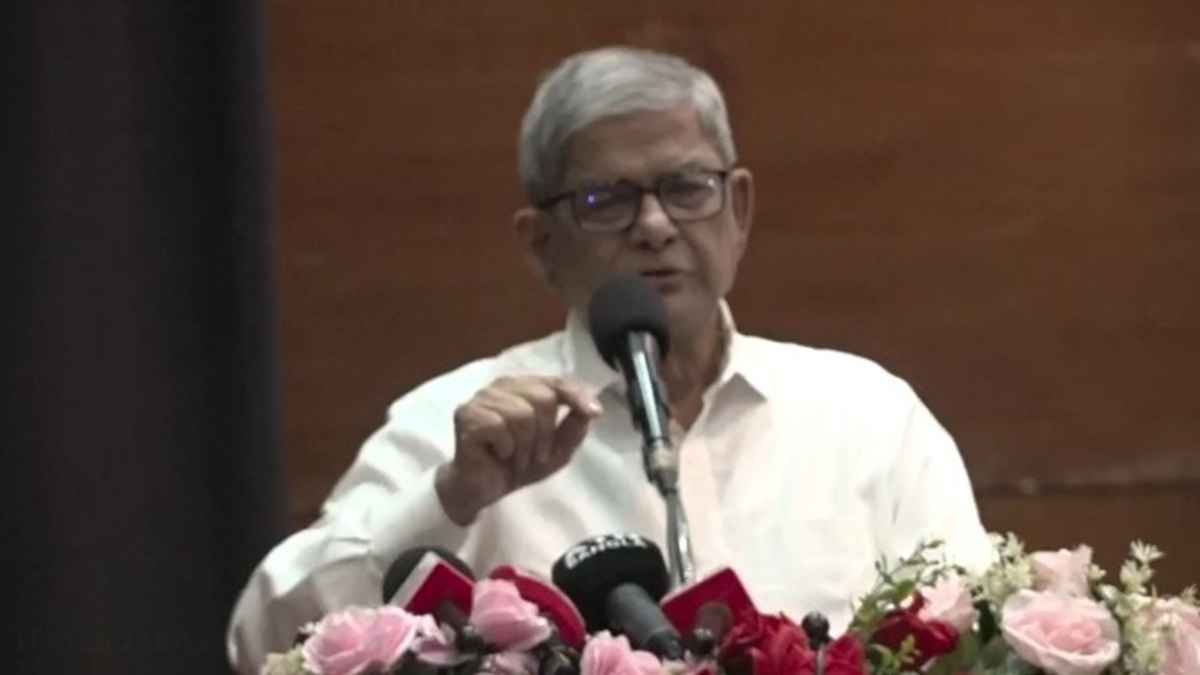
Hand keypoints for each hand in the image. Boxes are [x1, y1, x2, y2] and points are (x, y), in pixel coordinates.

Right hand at [435, 375, 601, 524]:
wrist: (483, 489)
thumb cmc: (517, 465)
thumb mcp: (556, 450)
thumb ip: (574, 429)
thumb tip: (592, 408)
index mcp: (525, 388)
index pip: (556, 382)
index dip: (576, 395)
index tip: (595, 412)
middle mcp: (503, 386)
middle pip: (542, 397)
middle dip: (546, 433)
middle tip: (536, 455)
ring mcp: (483, 398)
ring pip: (521, 413)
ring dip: (525, 445)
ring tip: (516, 457)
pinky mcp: (467, 415)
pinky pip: (499, 426)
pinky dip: (506, 447)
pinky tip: (498, 454)